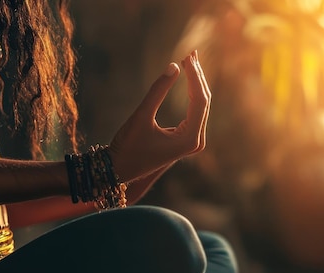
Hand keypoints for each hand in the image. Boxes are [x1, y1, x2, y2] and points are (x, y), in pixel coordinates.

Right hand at [108, 50, 210, 182]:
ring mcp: (193, 142)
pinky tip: (189, 76)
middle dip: (197, 77)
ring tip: (190, 60)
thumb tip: (174, 66)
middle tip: (191, 53)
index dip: (194, 77)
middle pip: (203, 103)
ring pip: (201, 106)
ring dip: (195, 83)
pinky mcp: (187, 139)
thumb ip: (157, 91)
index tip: (187, 57)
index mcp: (188, 140)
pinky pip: (195, 112)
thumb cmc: (127, 146)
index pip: (199, 101)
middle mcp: (196, 142)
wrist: (119, 169)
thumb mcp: (141, 116)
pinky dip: (191, 94)